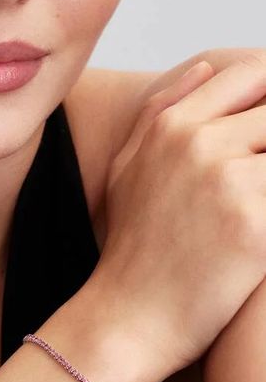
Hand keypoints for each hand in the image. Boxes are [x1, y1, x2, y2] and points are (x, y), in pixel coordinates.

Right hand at [91, 54, 265, 378]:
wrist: (130, 315)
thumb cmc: (133, 245)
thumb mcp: (129, 165)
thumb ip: (162, 107)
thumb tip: (207, 66)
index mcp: (172, 124)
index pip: (256, 73)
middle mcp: (199, 142)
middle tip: (261, 177)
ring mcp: (228, 179)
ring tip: (261, 200)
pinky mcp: (255, 222)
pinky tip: (265, 232)